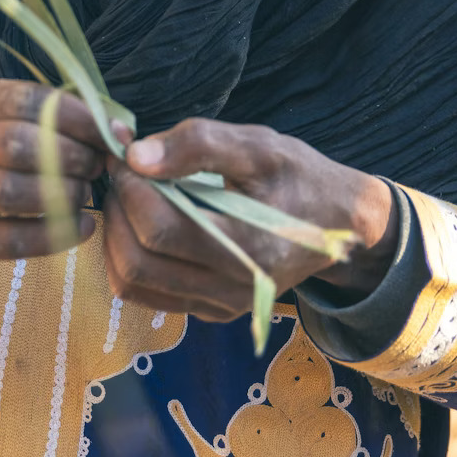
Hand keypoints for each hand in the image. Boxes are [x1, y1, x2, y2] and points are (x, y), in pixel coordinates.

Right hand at [0, 78, 104, 276]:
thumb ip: (41, 118)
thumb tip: (115, 128)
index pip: (24, 100)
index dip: (76, 116)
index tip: (109, 133)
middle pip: (17, 144)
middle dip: (70, 156)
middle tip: (96, 166)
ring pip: (11, 192)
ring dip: (62, 194)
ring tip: (85, 194)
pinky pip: (8, 239)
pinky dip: (54, 235)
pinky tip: (81, 228)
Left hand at [104, 118, 397, 323]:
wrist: (340, 224)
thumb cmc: (300, 179)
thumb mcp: (261, 146)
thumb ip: (200, 144)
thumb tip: (136, 156)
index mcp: (248, 247)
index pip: (159, 228)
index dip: (129, 188)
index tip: (125, 156)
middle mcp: (232, 288)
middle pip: (138, 262)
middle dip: (116, 212)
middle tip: (122, 175)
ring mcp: (220, 306)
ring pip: (134, 284)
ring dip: (116, 237)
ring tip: (130, 198)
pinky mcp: (211, 311)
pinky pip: (149, 294)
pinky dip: (132, 258)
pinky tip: (145, 224)